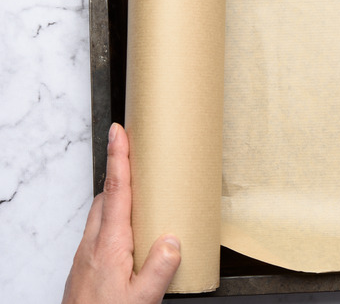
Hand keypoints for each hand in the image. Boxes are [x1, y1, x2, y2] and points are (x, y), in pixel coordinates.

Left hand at [62, 123, 180, 303]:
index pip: (116, 191)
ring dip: (117, 196)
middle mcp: (94, 245)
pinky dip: (114, 218)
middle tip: (136, 153)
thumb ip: (160, 268)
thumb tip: (173, 239)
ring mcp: (86, 255)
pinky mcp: (86, 266)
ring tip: (140, 191)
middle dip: (119, 172)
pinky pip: (100, 230)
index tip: (119, 132)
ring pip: (101, 214)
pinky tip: (131, 233)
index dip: (118, 158)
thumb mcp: (143, 299)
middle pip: (105, 196)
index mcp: (110, 245)